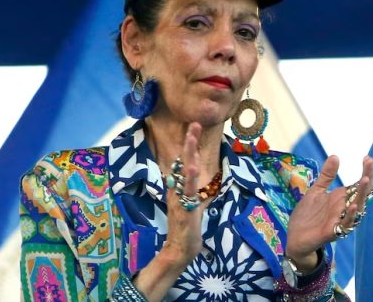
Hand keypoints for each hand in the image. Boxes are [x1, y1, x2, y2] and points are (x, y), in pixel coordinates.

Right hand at [161, 122, 204, 266]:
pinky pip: (187, 192)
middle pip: (183, 161)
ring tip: (192, 137)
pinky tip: (192, 168)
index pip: (184, 160)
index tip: (194, 126)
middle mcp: (177, 189)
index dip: (189, 144)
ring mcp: (180, 198)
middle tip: (195, 123)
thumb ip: (187, 186)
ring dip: (189, 154)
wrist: (179, 248)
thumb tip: (189, 170)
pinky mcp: (185, 209)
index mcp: (179, 186)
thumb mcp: (187, 200)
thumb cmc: (185, 224)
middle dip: (190, 142)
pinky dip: (190, 179)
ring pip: (185, 172)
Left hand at [285, 155, 372, 270]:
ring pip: (358, 207)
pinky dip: (350, 215)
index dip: (365, 171)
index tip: (367, 158)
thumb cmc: (307, 216)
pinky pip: (346, 223)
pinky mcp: (334, 231)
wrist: (295, 238)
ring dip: (362, 194)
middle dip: (367, 178)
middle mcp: (345, 208)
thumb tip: (336, 156)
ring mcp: (341, 219)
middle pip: (362, 193)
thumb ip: (327, 176)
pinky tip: (353, 205)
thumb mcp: (316, 191)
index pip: (359, 184)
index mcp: (342, 198)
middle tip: (369, 163)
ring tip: (366, 180)